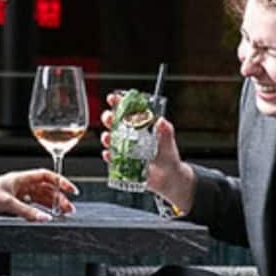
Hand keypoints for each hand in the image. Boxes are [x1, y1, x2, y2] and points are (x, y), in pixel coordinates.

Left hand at [0, 169, 76, 220]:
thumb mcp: (6, 204)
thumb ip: (27, 212)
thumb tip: (45, 218)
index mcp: (20, 178)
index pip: (45, 176)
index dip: (60, 181)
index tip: (72, 190)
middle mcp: (20, 185)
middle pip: (45, 189)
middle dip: (59, 197)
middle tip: (69, 209)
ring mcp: (17, 195)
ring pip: (40, 199)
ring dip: (51, 205)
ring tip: (62, 214)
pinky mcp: (12, 206)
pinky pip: (31, 208)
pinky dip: (40, 212)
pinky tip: (46, 217)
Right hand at [101, 92, 192, 212]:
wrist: (169, 178)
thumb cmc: (169, 157)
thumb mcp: (168, 143)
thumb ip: (166, 132)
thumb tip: (162, 121)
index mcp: (141, 127)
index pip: (128, 112)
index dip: (119, 103)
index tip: (114, 98)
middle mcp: (131, 136)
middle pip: (115, 124)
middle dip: (109, 119)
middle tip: (109, 117)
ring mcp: (125, 150)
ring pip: (110, 140)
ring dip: (106, 137)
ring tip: (107, 137)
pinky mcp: (123, 164)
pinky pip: (112, 159)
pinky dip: (109, 157)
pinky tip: (109, 155)